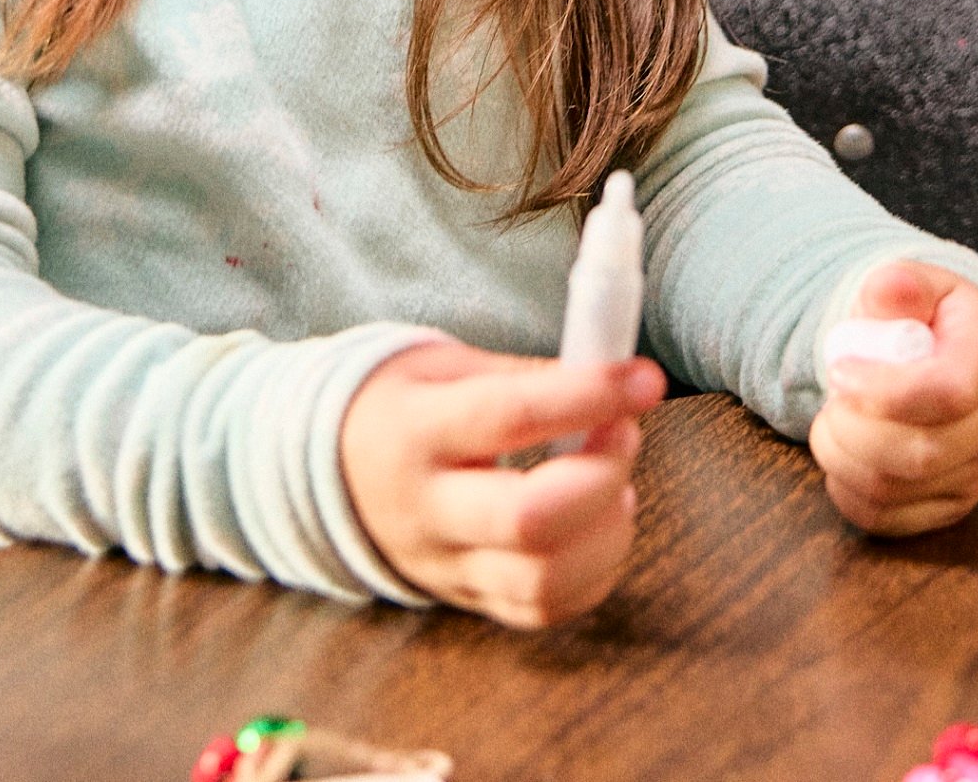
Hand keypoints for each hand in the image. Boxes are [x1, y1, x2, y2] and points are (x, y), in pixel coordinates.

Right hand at [340, 339, 664, 628]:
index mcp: (415, 431)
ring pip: (542, 581)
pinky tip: (599, 526)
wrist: (332, 468)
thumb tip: (608, 379)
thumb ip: (522, 376)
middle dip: (600, 477)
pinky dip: (592, 572)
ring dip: (606, 531)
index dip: (586, 397)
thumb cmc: (403, 404)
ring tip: (614, 484)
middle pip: (527, 521)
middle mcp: (426, 509)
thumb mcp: (444, 367)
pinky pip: (542, 610)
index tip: (644, 379)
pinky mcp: (467, 600)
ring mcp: (444, 565)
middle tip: (623, 434)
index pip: (507, 418)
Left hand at [808, 260, 977, 536]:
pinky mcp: (946, 506)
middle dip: (853, 425)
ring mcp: (973, 474)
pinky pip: (885, 518)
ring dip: (841, 455)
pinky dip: (845, 489)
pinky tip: (842, 451)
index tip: (838, 370)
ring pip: (895, 490)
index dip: (884, 388)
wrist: (946, 358)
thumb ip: (901, 285)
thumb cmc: (927, 320)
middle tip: (831, 396)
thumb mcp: (919, 287)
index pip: (948, 392)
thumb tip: (890, 286)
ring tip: (831, 419)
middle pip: (921, 453)